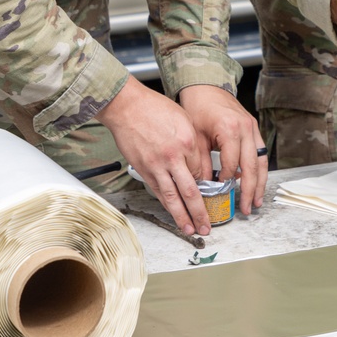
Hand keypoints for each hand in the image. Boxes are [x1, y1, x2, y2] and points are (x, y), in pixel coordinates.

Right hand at [96, 77, 210, 235]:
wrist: (127, 106)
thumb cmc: (154, 107)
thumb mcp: (183, 119)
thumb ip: (191, 142)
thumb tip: (195, 162)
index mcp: (188, 142)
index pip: (201, 172)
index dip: (206, 184)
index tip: (209, 194)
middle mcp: (174, 157)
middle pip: (190, 192)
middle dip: (200, 212)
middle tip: (206, 226)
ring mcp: (157, 165)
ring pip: (172, 198)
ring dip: (182, 217)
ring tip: (189, 230)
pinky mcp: (143, 169)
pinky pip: (157, 191)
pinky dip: (165, 204)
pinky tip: (172, 213)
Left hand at [179, 84, 267, 216]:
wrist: (206, 86)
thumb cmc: (198, 107)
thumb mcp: (195, 136)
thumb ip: (200, 162)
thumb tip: (203, 185)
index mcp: (229, 129)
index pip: (231, 164)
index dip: (224, 179)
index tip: (218, 189)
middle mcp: (245, 128)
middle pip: (251, 166)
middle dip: (249, 190)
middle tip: (246, 208)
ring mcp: (252, 127)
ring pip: (261, 161)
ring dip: (259, 183)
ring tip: (256, 201)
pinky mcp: (254, 128)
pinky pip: (260, 152)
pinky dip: (259, 169)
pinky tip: (255, 182)